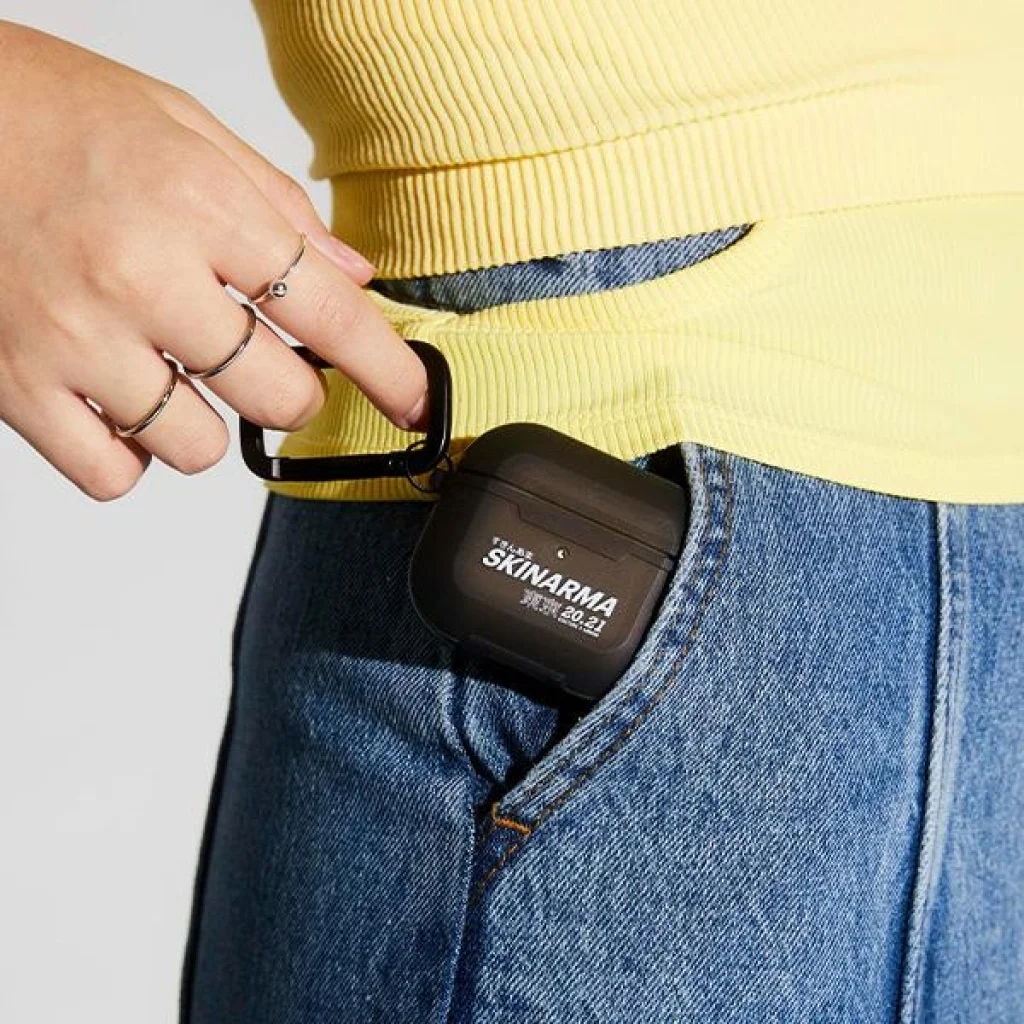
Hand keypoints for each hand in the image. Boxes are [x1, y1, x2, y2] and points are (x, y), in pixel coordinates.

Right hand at [0, 20, 427, 500]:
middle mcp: (142, 277)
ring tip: (170, 370)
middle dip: (290, 390)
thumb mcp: (180, 126)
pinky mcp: (16, 387)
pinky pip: (113, 475)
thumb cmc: (45, 112)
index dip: (389, 372)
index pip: (330, 315)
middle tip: (261, 360)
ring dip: (204, 422)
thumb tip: (353, 272)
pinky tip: (119, 402)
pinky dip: (130, 454)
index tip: (415, 404)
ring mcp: (76, 339)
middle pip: (278, 398)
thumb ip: (277, 205)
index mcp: (198, 206)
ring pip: (199, 449)